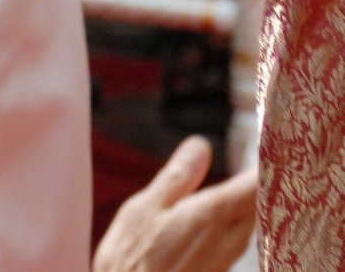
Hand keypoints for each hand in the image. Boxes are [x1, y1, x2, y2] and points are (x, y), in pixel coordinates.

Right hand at [93, 137, 256, 271]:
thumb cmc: (132, 260)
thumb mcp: (143, 209)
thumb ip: (177, 178)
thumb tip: (201, 144)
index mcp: (210, 216)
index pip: (253, 186)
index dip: (267, 165)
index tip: (272, 146)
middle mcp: (227, 241)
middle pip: (258, 208)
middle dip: (263, 185)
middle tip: (265, 161)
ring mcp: (225, 262)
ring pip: (250, 228)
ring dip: (252, 206)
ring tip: (250, 186)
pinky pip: (238, 245)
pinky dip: (239, 226)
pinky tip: (228, 221)